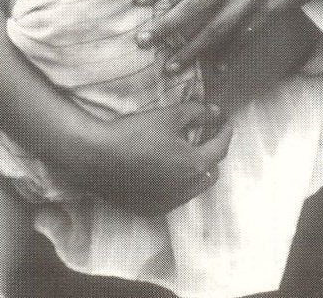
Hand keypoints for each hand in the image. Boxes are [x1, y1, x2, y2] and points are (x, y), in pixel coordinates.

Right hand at [94, 100, 232, 214]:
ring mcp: (168, 203)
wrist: (97, 157)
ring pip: (194, 188)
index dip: (225, 131)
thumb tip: (215, 112)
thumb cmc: (134, 133)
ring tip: (185, 151)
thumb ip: (197, 112)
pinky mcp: (150, 210)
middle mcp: (186, 190)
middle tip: (206, 135)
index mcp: (194, 165)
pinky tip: (164, 169)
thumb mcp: (169, 116)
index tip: (226, 120)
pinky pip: (174, 197)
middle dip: (213, 153)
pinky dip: (177, 183)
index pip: (220, 148)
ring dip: (195, 170)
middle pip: (211, 172)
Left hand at [138, 0, 322, 70]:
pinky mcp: (269, 11)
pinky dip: (229, 54)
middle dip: (166, 26)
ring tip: (169, 67)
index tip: (138, 1)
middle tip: (142, 41)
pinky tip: (215, 70)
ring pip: (215, 29)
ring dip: (190, 49)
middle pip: (193, 6)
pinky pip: (244, 38)